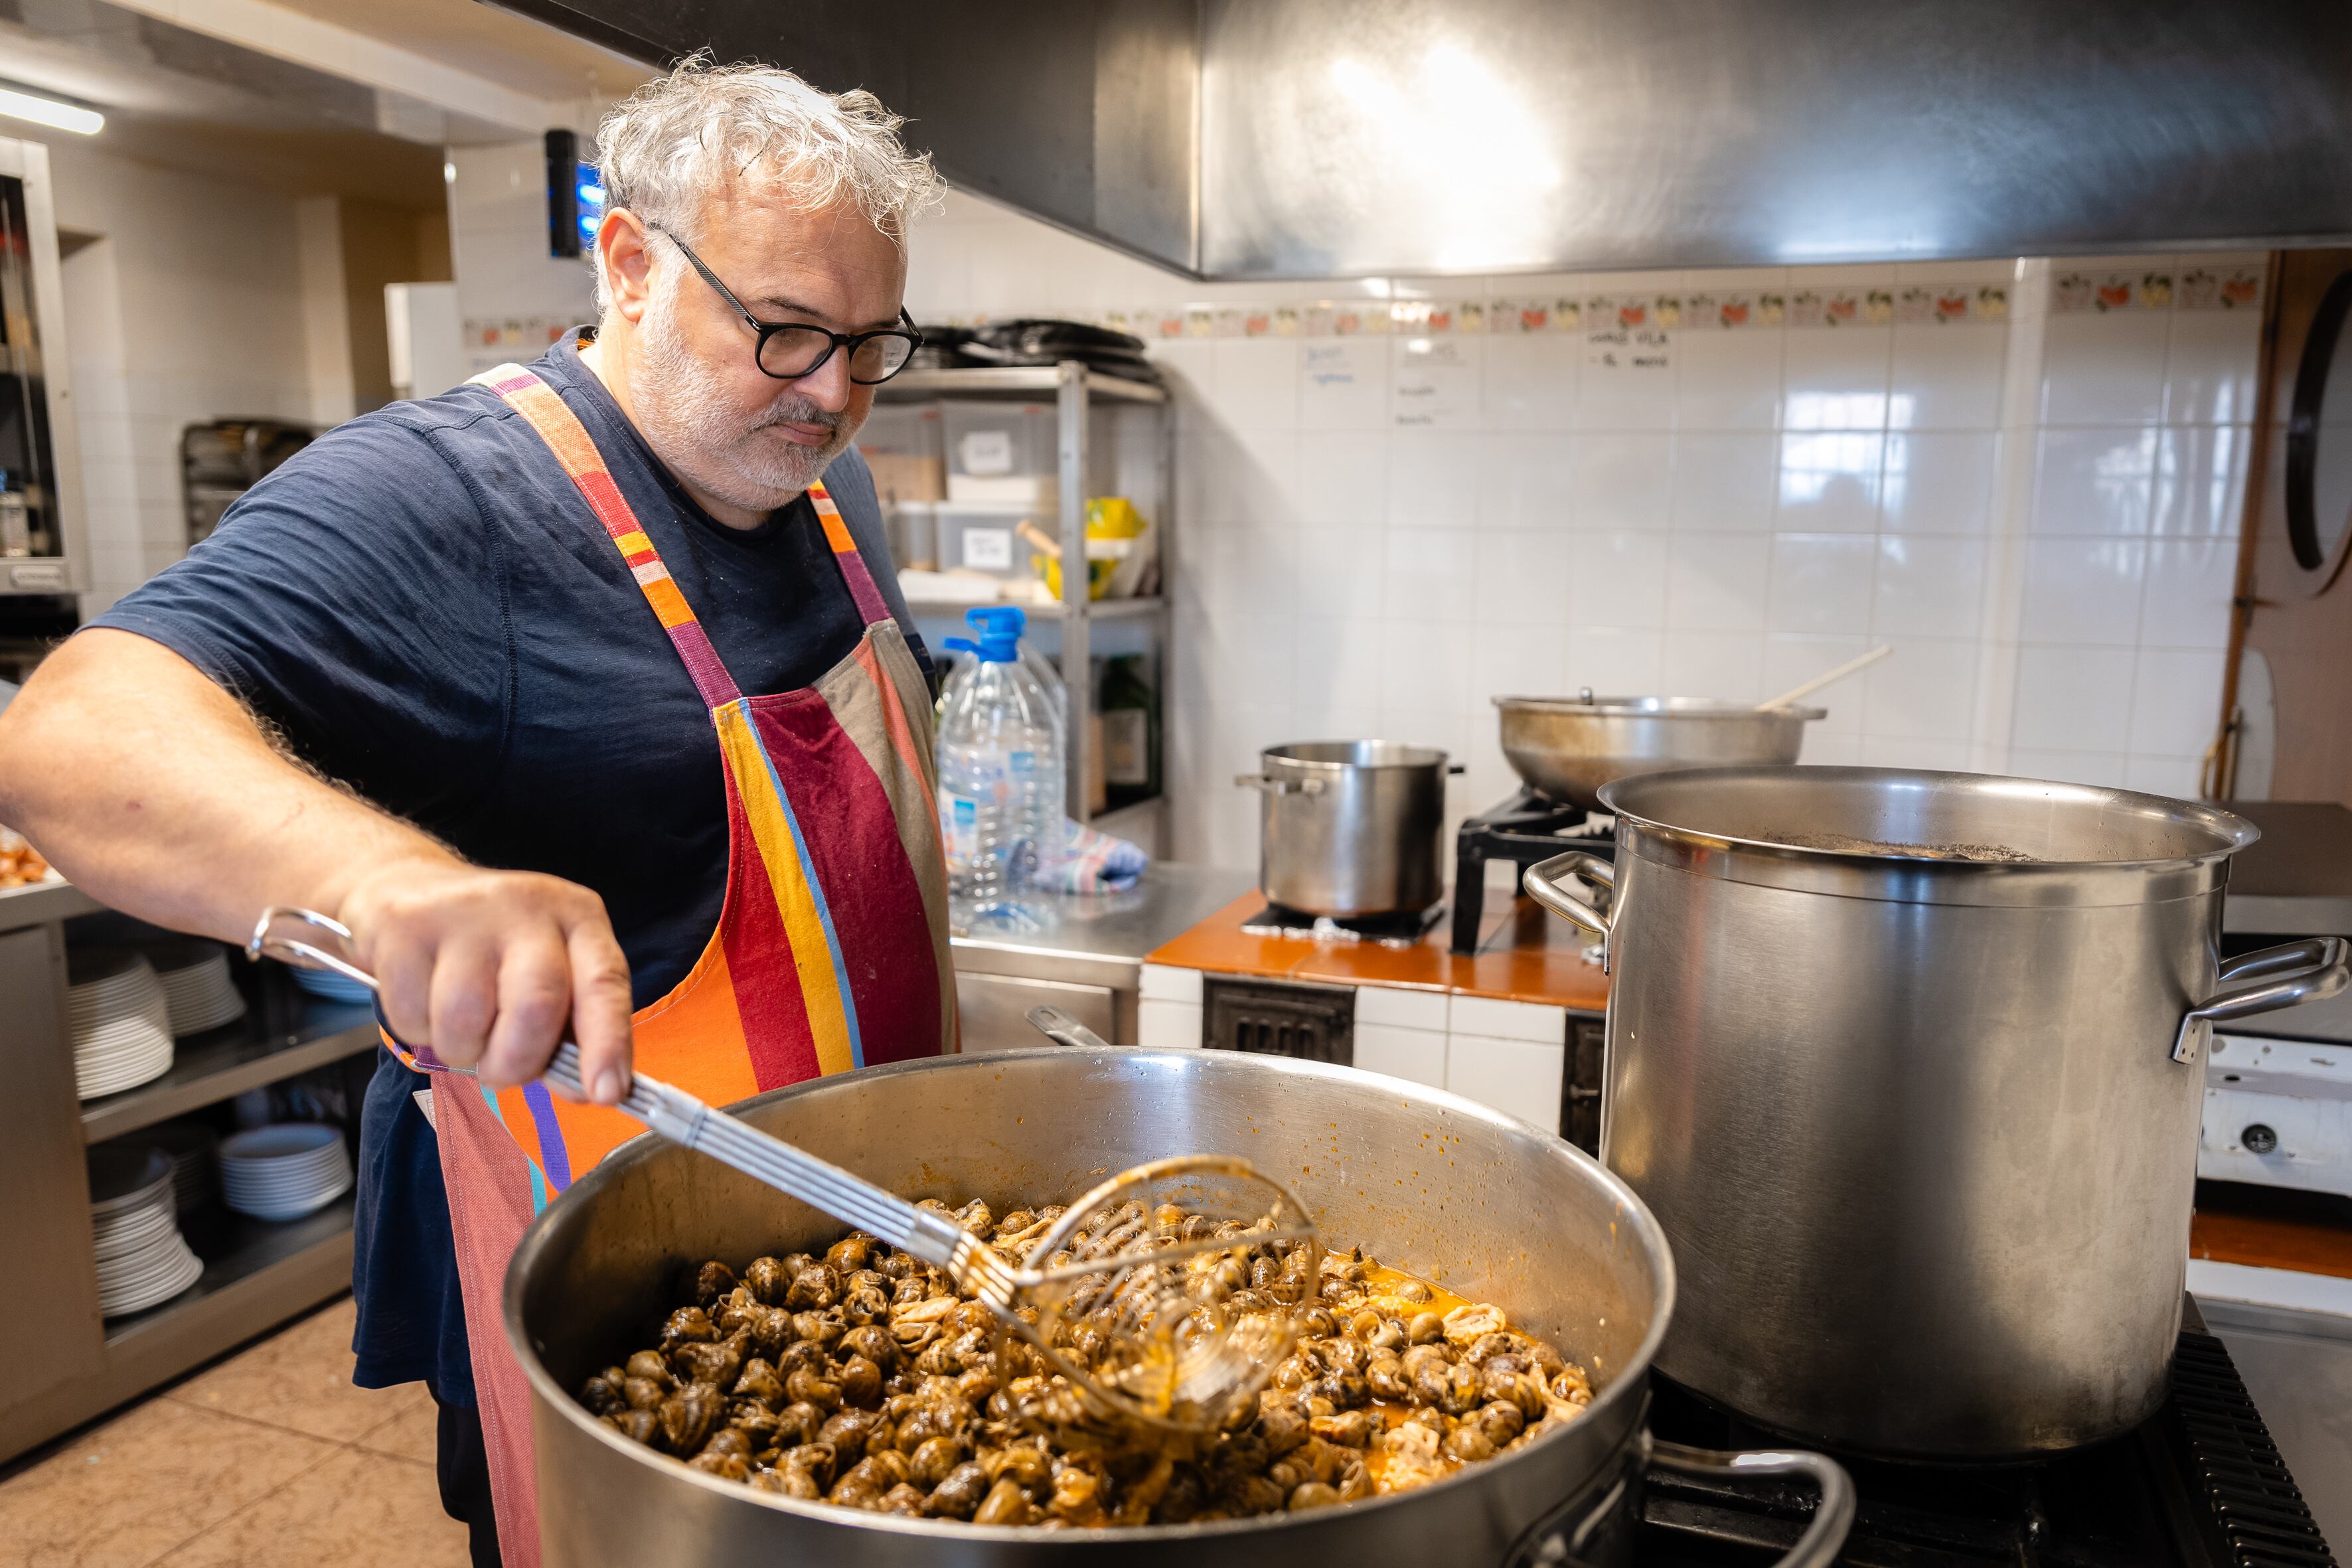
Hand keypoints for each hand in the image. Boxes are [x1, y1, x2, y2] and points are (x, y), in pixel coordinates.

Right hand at [337, 859, 633, 1101]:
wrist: (409, 888)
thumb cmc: (492, 948)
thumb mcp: (547, 971)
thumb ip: (570, 1032)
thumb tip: (586, 1089)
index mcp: (577, 918)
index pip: (604, 983)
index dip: (608, 1043)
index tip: (606, 1093)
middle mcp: (527, 908)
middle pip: (535, 1005)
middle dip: (518, 1061)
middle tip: (502, 1071)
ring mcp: (463, 914)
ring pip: (466, 1018)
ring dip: (462, 1051)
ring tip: (462, 1029)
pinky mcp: (405, 928)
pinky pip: (412, 1015)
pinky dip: (418, 1032)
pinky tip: (425, 1003)